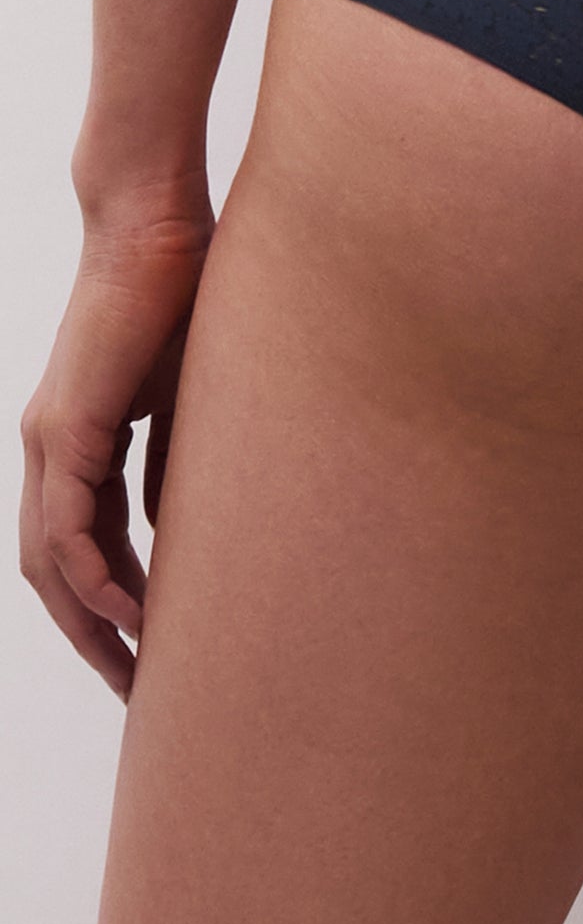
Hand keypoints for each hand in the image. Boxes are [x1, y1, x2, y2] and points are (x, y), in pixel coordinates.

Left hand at [19, 195, 214, 701]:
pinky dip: (92, 578)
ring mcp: (51, 441)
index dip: (116, 609)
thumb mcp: (192, 402)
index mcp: (81, 444)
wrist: (156, 229)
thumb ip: (178, 466)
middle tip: (139, 694)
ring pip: (49, 563)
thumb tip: (177, 531)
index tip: (156, 657)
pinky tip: (130, 614)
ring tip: (134, 674)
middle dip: (94, 641)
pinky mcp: (65, 428)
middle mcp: (52, 450)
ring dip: (87, 627)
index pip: (86, 549)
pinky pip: (66, 528)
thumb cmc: (184, 296)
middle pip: (55, 574)